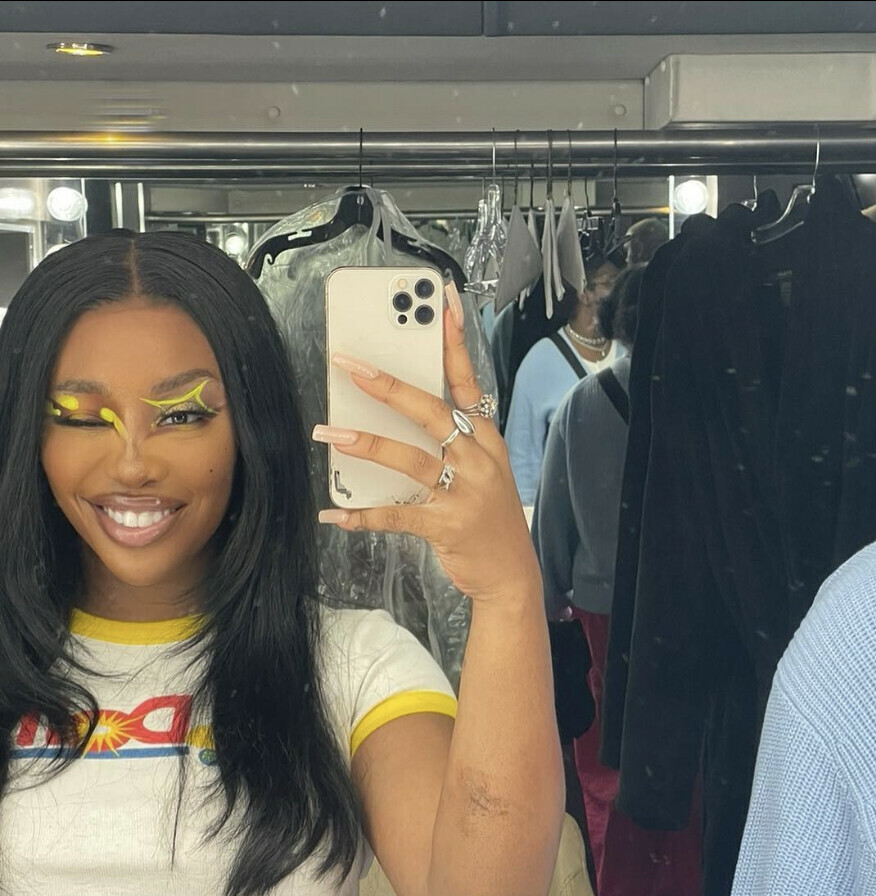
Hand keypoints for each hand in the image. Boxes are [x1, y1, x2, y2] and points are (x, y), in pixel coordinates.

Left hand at [314, 284, 535, 604]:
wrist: (511, 574)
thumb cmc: (490, 518)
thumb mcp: (483, 471)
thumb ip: (451, 441)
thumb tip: (398, 413)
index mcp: (486, 440)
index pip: (466, 383)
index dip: (452, 344)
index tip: (439, 305)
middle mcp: (478, 460)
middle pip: (431, 413)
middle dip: (388, 387)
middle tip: (349, 366)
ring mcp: (463, 493)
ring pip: (411, 459)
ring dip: (366, 443)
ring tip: (329, 432)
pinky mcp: (446, 526)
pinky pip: (397, 515)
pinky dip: (364, 515)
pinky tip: (337, 513)